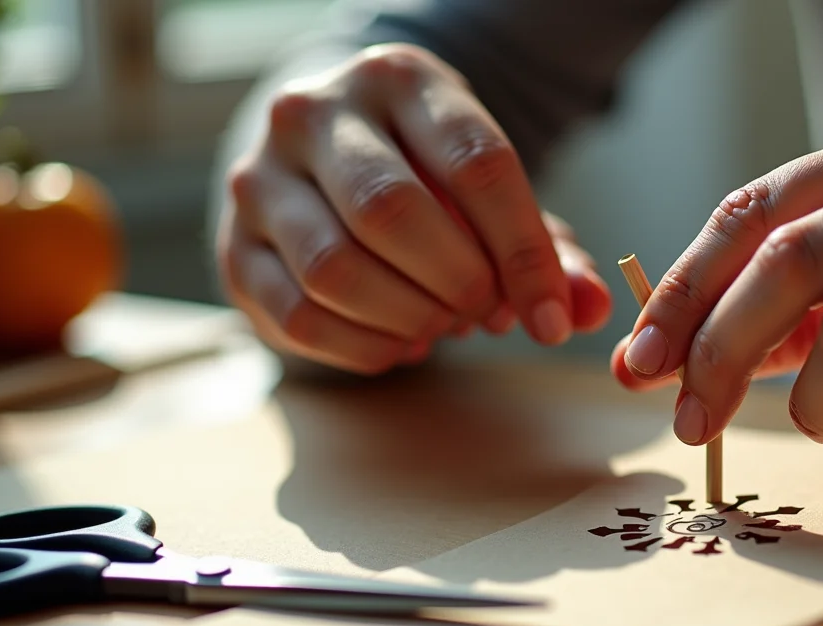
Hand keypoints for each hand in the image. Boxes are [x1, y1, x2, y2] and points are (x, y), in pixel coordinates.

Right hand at [216, 44, 611, 373]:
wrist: (320, 144)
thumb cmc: (422, 171)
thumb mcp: (487, 185)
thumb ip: (546, 248)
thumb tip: (588, 309)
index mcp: (400, 80)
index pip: (477, 164)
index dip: (524, 254)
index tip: (552, 318)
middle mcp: (315, 113)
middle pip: (393, 213)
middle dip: (458, 284)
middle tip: (487, 315)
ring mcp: (259, 178)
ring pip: (336, 269)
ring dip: (408, 319)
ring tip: (443, 325)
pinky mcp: (233, 246)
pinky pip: (298, 316)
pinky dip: (363, 349)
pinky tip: (398, 344)